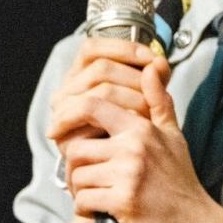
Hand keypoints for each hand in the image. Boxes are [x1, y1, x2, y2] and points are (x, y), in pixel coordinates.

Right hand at [47, 36, 157, 154]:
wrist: (122, 174)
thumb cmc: (135, 134)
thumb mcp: (149, 104)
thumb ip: (156, 83)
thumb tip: (159, 64)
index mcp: (81, 75)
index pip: (91, 48)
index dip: (124, 49)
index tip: (154, 60)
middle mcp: (67, 89)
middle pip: (100, 68)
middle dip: (135, 78)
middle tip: (156, 94)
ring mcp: (63, 110)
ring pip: (101, 90)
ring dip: (132, 98)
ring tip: (149, 113)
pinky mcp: (65, 133)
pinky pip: (94, 118)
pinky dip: (119, 118)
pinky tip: (135, 123)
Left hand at [51, 43, 214, 222]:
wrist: (193, 221)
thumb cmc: (180, 179)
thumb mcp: (173, 134)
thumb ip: (158, 101)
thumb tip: (151, 67)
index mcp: (141, 128)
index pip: (93, 106)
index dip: (67, 115)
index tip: (56, 129)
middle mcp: (134, 147)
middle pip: (76, 148)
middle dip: (75, 167)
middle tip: (84, 178)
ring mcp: (128, 174)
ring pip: (77, 177)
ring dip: (80, 190)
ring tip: (96, 195)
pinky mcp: (123, 201)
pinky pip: (83, 200)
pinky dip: (85, 208)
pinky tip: (100, 209)